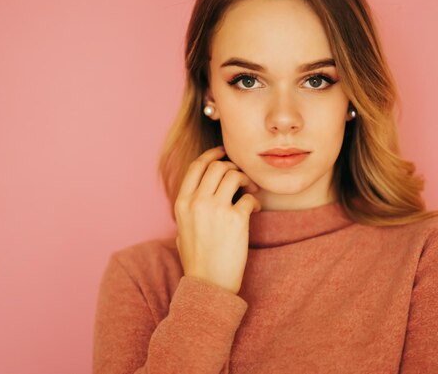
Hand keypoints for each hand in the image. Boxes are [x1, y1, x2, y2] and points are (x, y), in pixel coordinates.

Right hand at [174, 146, 260, 294]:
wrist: (208, 284)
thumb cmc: (197, 259)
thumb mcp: (182, 228)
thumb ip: (190, 207)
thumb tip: (203, 189)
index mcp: (182, 202)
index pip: (197, 166)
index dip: (212, 155)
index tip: (223, 153)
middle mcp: (196, 202)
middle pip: (217, 166)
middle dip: (232, 167)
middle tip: (241, 178)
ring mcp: (216, 209)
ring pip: (234, 175)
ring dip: (245, 180)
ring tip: (251, 191)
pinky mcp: (236, 220)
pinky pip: (249, 198)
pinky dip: (255, 201)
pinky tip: (254, 211)